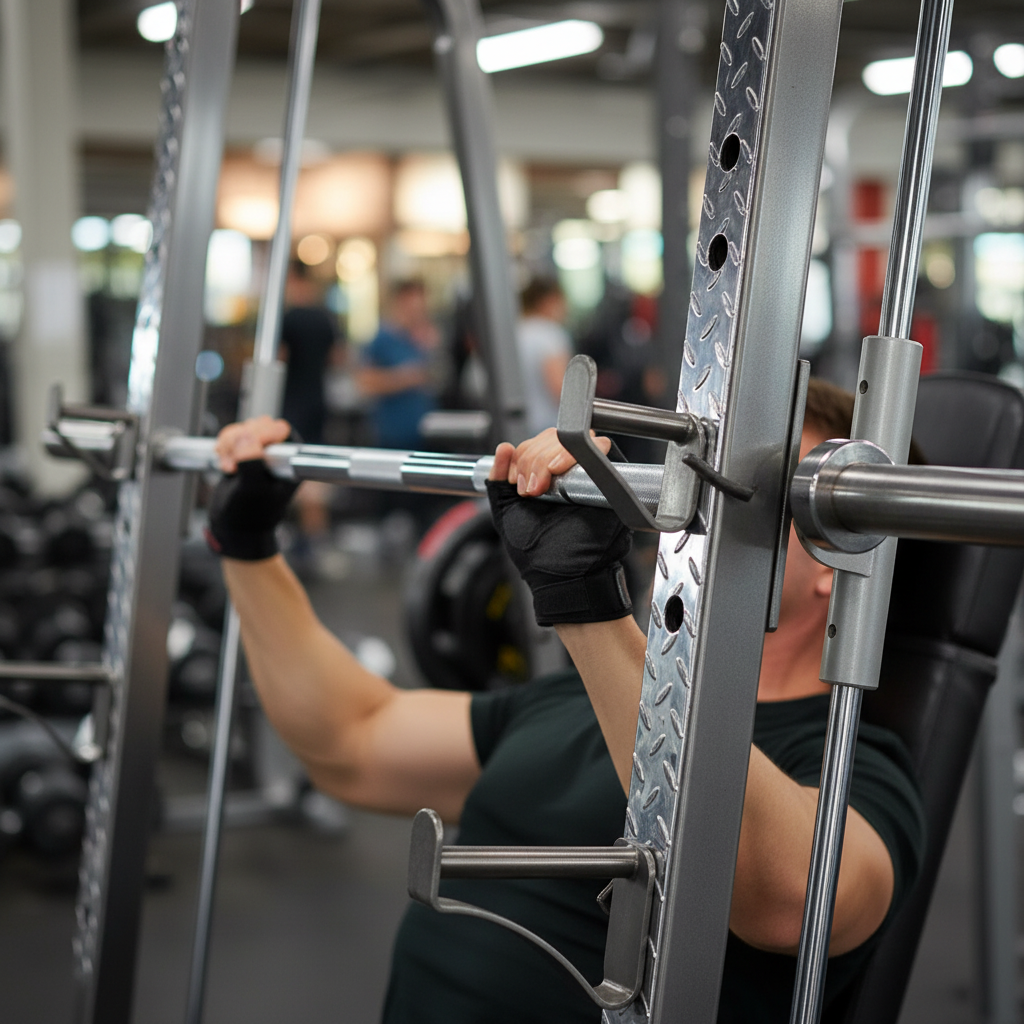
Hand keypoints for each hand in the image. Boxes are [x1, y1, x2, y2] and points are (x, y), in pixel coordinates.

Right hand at [206, 417, 298, 560]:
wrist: (234, 528)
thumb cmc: (250, 515)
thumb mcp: (252, 489)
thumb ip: (251, 461)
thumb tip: (245, 436)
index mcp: (292, 460)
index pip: (279, 429)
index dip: (259, 438)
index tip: (245, 459)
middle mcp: (280, 453)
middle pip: (258, 425)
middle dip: (239, 442)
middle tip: (233, 466)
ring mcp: (262, 451)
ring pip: (242, 428)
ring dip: (229, 445)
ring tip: (229, 469)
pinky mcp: (245, 452)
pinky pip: (231, 436)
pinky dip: (223, 448)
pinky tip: (225, 466)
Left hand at [486, 430, 631, 627]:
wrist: (564, 576)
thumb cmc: (538, 553)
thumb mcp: (506, 511)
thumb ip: (499, 480)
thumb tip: (503, 447)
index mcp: (546, 477)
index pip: (537, 444)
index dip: (524, 456)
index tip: (517, 483)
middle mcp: (569, 472)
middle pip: (552, 437)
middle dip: (533, 458)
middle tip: (530, 489)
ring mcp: (590, 472)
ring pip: (571, 439)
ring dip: (548, 457)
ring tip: (542, 488)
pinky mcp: (611, 477)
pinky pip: (598, 446)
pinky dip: (573, 452)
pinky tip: (556, 472)